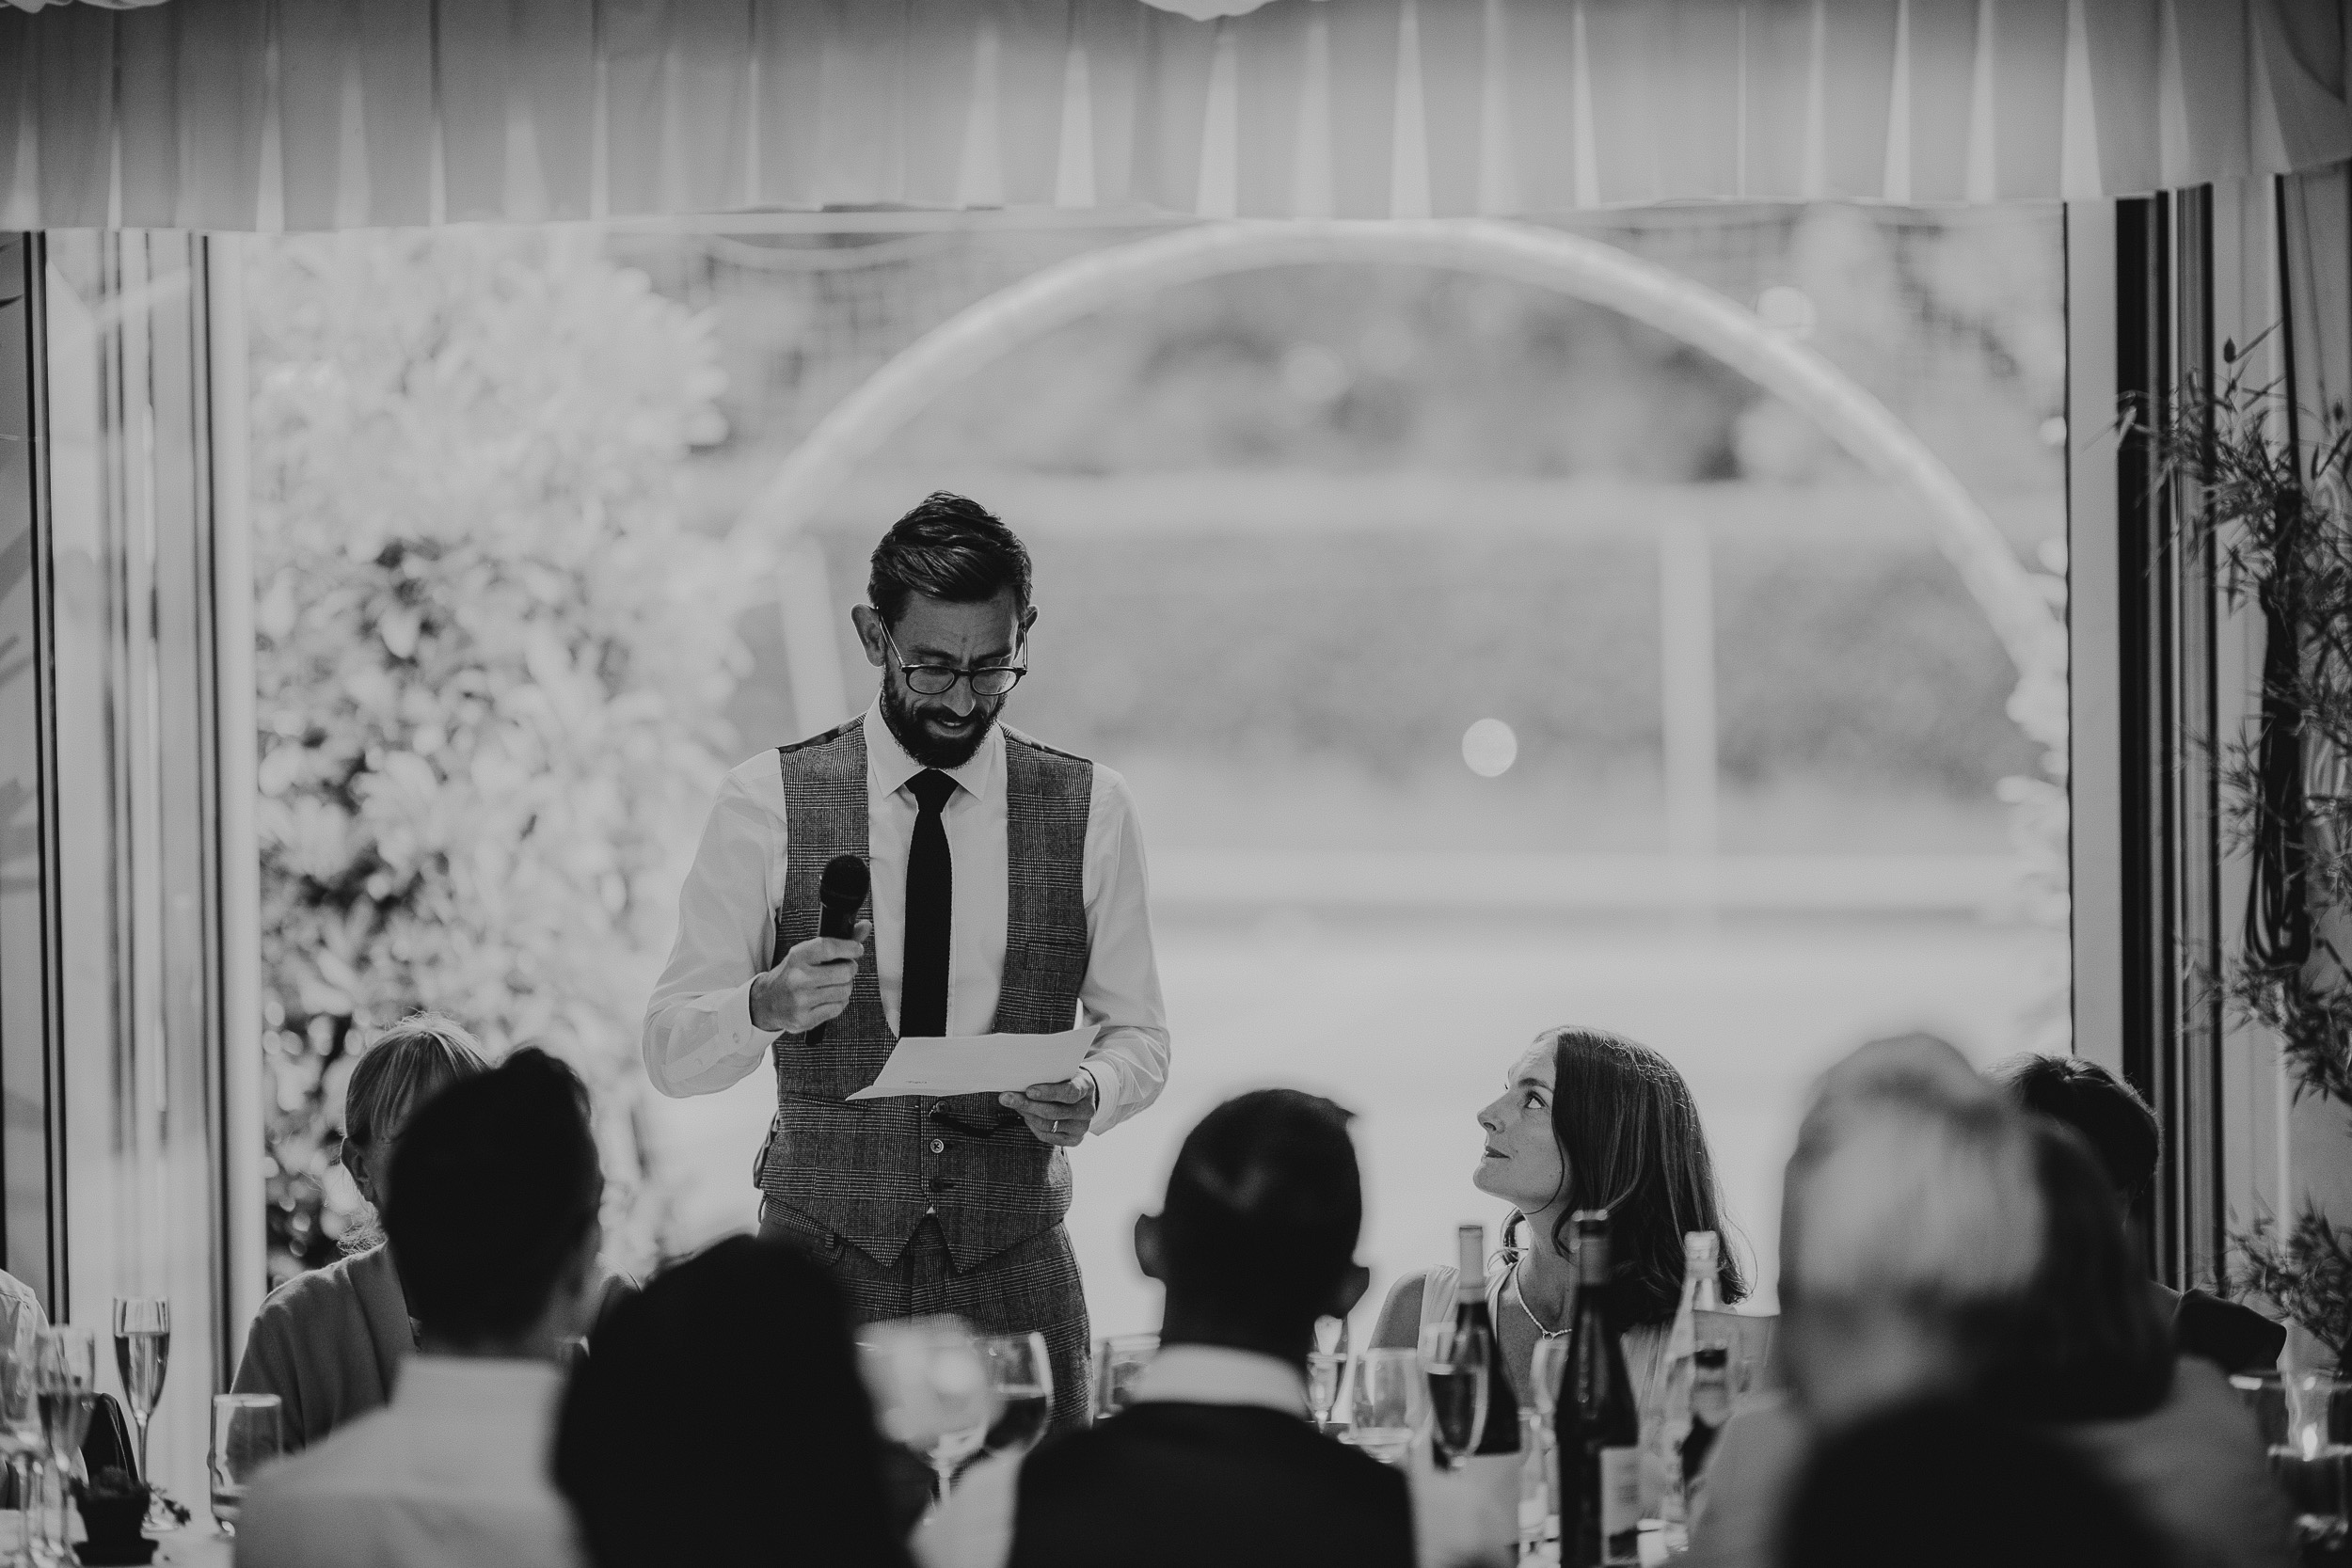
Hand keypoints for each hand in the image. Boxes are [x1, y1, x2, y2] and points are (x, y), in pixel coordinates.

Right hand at [749, 921, 871, 1033]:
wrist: (767, 1002)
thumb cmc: (790, 975)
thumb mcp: (807, 954)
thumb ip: (837, 942)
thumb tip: (865, 927)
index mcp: (797, 957)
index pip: (829, 947)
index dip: (850, 947)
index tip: (857, 949)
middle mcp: (798, 978)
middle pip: (844, 972)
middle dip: (849, 969)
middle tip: (844, 969)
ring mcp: (801, 1000)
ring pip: (844, 991)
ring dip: (844, 987)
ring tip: (833, 985)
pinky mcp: (805, 1018)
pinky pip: (838, 1008)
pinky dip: (838, 1002)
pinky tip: (827, 998)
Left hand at [1000, 1072, 1096, 1146]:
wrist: (1083, 1098)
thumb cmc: (1068, 1080)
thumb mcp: (1064, 1071)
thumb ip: (1049, 1072)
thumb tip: (1020, 1071)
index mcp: (1087, 1087)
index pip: (1069, 1092)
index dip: (1049, 1092)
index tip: (1029, 1090)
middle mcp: (1087, 1110)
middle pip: (1054, 1112)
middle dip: (1027, 1104)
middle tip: (1006, 1098)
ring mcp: (1081, 1127)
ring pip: (1048, 1125)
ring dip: (1027, 1115)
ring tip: (1013, 1104)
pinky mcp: (1074, 1140)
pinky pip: (1047, 1136)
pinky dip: (1032, 1126)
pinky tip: (1026, 1116)